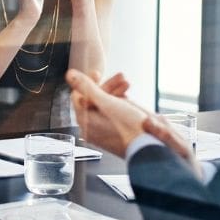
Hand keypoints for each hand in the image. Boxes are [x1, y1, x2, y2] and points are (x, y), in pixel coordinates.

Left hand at [66, 69, 202, 179]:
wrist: (149, 146)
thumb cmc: (129, 127)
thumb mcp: (106, 102)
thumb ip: (87, 87)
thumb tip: (70, 75)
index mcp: (85, 121)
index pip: (79, 97)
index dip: (88, 83)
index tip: (97, 73)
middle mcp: (92, 128)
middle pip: (94, 100)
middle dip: (108, 86)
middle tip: (120, 77)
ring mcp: (103, 131)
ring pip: (105, 105)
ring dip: (116, 91)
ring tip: (127, 84)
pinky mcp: (115, 132)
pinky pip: (113, 114)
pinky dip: (120, 103)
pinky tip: (128, 96)